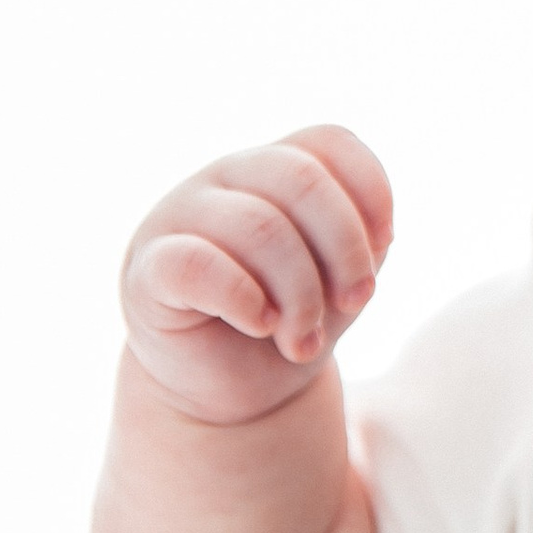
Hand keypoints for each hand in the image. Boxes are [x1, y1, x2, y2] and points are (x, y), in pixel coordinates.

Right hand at [120, 127, 393, 426]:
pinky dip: (244, 300)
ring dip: (301, 295)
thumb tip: (371, 233)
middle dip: (344, 251)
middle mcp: (227, 176)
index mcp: (277, 167)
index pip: (330, 142)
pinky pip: (197, 265)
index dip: (371, 195)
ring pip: (259, 226)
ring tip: (304, 340)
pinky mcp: (149, 269)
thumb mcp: (340, 278)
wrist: (229, 391)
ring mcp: (181, 215)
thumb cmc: (289, 321)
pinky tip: (260, 325)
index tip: (384, 250)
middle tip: (354, 304)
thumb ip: (358, 241)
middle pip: (302, 180)